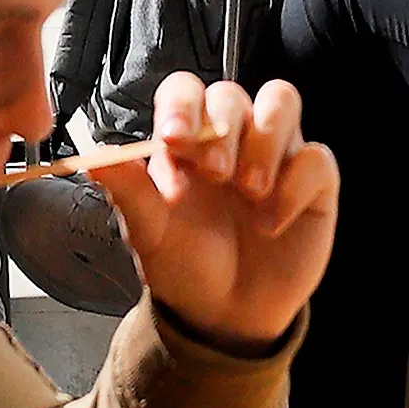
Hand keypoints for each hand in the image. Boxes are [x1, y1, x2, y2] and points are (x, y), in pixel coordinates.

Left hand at [107, 75, 337, 350]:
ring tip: (249, 191)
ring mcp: (274, 155)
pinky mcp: (312, 182)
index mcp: (186, 140)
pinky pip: (317, 158)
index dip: (182, 104)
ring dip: (265, 140)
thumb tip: (92, 157)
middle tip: (215, 174)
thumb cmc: (183, 266)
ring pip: (282, 101)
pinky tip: (271, 223)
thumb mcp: (149, 233)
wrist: (224, 316)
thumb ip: (127, 191)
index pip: (185, 91)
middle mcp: (232, 138)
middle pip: (232, 93)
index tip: (173, 137)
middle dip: (223, 128)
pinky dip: (295, 185)